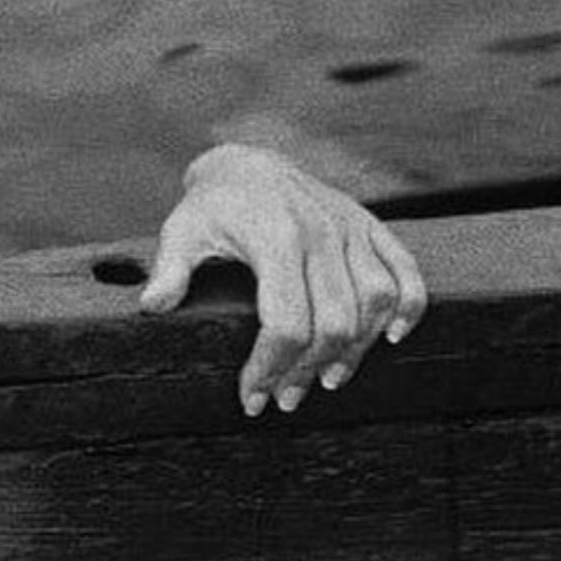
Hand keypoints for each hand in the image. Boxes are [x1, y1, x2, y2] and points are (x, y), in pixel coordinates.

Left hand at [139, 143, 425, 414]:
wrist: (248, 162)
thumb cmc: (213, 206)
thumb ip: (170, 267)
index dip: (270, 368)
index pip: (287, 322)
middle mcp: (320, 230)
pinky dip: (409, 306)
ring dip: (356, 351)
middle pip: (333, 323)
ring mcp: (348, 226)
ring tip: (327, 379)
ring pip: (373, 303)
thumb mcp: (182, 230)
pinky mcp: (368, 225)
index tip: (253, 397)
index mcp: (275, 236)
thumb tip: (151, 306)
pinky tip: (392, 338)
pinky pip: (404, 270)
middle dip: (308, 371)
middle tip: (284, 398)